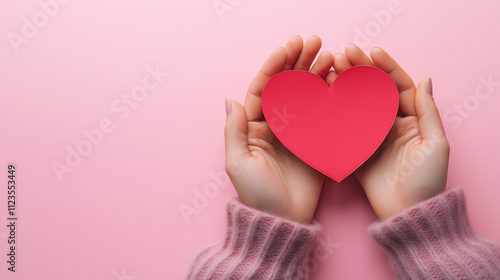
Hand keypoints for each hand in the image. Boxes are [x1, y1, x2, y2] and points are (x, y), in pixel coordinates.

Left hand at [224, 36, 333, 222]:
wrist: (283, 220)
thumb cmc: (257, 195)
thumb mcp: (238, 163)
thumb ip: (234, 131)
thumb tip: (230, 100)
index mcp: (254, 126)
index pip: (264, 88)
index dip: (275, 66)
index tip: (288, 48)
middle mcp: (276, 124)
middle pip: (287, 86)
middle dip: (298, 62)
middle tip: (313, 41)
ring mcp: (298, 131)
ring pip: (307, 95)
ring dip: (316, 74)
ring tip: (330, 55)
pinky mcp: (316, 141)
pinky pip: (323, 113)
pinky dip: (330, 96)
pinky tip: (339, 80)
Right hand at [332, 44, 449, 218]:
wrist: (406, 211)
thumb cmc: (427, 180)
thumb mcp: (436, 144)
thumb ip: (428, 112)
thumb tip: (425, 80)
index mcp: (411, 119)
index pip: (397, 85)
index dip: (385, 67)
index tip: (371, 52)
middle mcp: (389, 123)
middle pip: (374, 90)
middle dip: (360, 70)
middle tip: (344, 54)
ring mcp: (371, 135)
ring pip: (356, 104)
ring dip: (344, 85)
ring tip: (330, 69)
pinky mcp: (355, 148)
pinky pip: (344, 126)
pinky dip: (333, 110)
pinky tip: (323, 95)